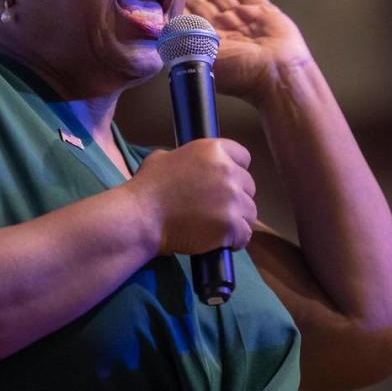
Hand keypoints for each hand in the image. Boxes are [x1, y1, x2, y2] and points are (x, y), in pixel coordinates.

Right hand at [127, 138, 256, 255]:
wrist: (141, 217)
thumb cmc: (148, 188)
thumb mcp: (165, 157)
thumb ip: (188, 157)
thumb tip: (193, 164)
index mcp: (214, 150)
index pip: (243, 157)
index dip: (234, 170)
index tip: (223, 182)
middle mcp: (228, 171)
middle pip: (249, 185)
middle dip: (235, 196)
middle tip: (215, 208)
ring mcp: (232, 199)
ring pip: (250, 212)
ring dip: (237, 219)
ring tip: (216, 226)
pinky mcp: (231, 226)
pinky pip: (245, 234)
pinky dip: (234, 240)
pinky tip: (220, 241)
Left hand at [185, 0, 312, 105]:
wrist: (276, 72)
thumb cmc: (238, 71)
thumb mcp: (200, 55)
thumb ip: (181, 38)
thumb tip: (163, 25)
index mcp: (209, 44)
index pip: (188, 22)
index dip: (178, 9)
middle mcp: (226, 33)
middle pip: (204, 9)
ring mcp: (247, 24)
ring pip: (224, 1)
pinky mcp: (267, 15)